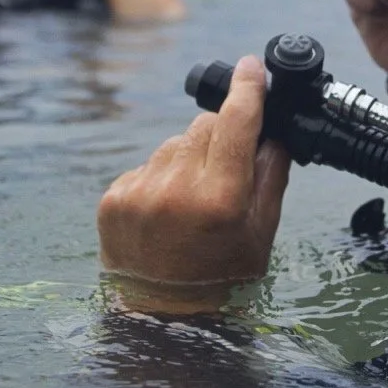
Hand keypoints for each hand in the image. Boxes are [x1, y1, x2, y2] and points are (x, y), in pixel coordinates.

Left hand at [97, 55, 290, 301]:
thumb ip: (270, 176)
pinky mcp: (113, 198)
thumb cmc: (222, 280)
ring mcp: (139, 192)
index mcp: (220, 199)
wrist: (161, 320)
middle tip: (230, 169)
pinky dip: (162, 177)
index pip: (236, 123)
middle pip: (205, 126)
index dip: (247, 89)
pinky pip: (147, 165)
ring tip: (195, 201)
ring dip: (190, 157)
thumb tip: (274, 130)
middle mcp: (176, 190)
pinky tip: (168, 210)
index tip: (252, 67)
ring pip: (174, 144)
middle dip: (223, 135)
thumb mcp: (260, 234)